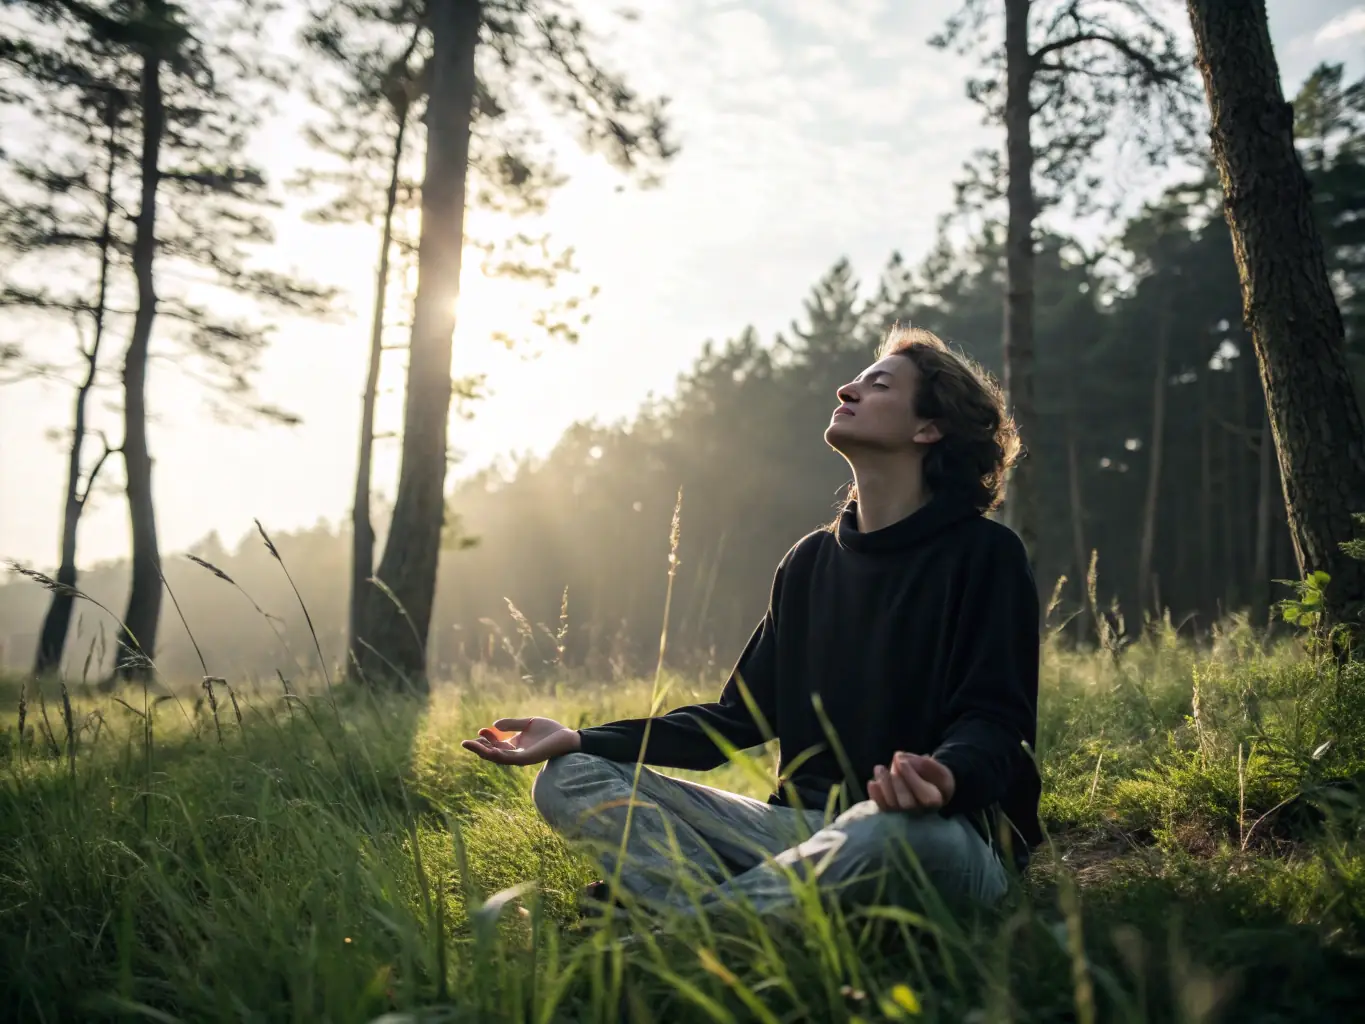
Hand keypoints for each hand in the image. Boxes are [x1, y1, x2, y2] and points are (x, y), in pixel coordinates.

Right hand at [461, 716, 580, 765]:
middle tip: (464, 742)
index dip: (486, 739)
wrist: (568, 737)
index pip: (495, 745)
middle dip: (478, 748)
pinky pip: (507, 758)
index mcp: (515, 745)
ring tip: (470, 744)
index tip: (480, 730)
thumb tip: (494, 725)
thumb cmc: (551, 731)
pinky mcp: (526, 758)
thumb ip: (512, 723)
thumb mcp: (529, 723)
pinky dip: (496, 754)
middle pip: (492, 752)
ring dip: (483, 752)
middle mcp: (516, 753)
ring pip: (496, 757)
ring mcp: (520, 757)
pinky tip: (488, 750)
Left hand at [868, 751, 955, 811]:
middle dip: (897, 781)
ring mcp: (905, 816)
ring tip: (879, 768)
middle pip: (907, 803)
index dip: (911, 777)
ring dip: (884, 785)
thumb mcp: (935, 767)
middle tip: (893, 764)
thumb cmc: (933, 777)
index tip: (901, 760)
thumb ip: (921, 762)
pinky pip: (883, 809)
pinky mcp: (892, 815)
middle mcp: (920, 812)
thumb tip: (899, 757)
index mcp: (935, 801)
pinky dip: (876, 796)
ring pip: (892, 806)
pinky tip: (872, 783)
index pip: (924, 794)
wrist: (931, 788)